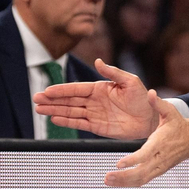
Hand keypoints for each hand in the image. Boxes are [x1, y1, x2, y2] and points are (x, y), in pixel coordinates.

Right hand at [34, 59, 160, 138]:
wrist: (152, 118)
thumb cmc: (143, 97)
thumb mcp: (130, 81)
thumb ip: (113, 73)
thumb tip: (98, 61)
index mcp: (100, 88)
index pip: (76, 88)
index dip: (61, 90)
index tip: (47, 91)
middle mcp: (94, 101)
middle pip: (69, 100)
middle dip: (52, 100)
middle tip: (36, 100)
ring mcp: (95, 114)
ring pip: (70, 112)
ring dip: (55, 111)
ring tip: (40, 110)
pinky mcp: (98, 127)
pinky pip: (79, 124)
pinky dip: (67, 122)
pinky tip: (54, 120)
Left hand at [105, 93, 188, 187]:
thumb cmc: (179, 125)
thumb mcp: (170, 111)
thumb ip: (157, 103)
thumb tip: (150, 93)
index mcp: (161, 142)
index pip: (146, 154)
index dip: (133, 160)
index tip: (119, 163)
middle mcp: (160, 157)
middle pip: (141, 171)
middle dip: (123, 176)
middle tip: (108, 176)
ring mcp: (160, 167)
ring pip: (141, 179)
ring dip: (124, 182)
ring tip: (108, 181)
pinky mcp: (159, 171)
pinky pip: (144, 180)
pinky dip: (130, 183)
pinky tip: (118, 183)